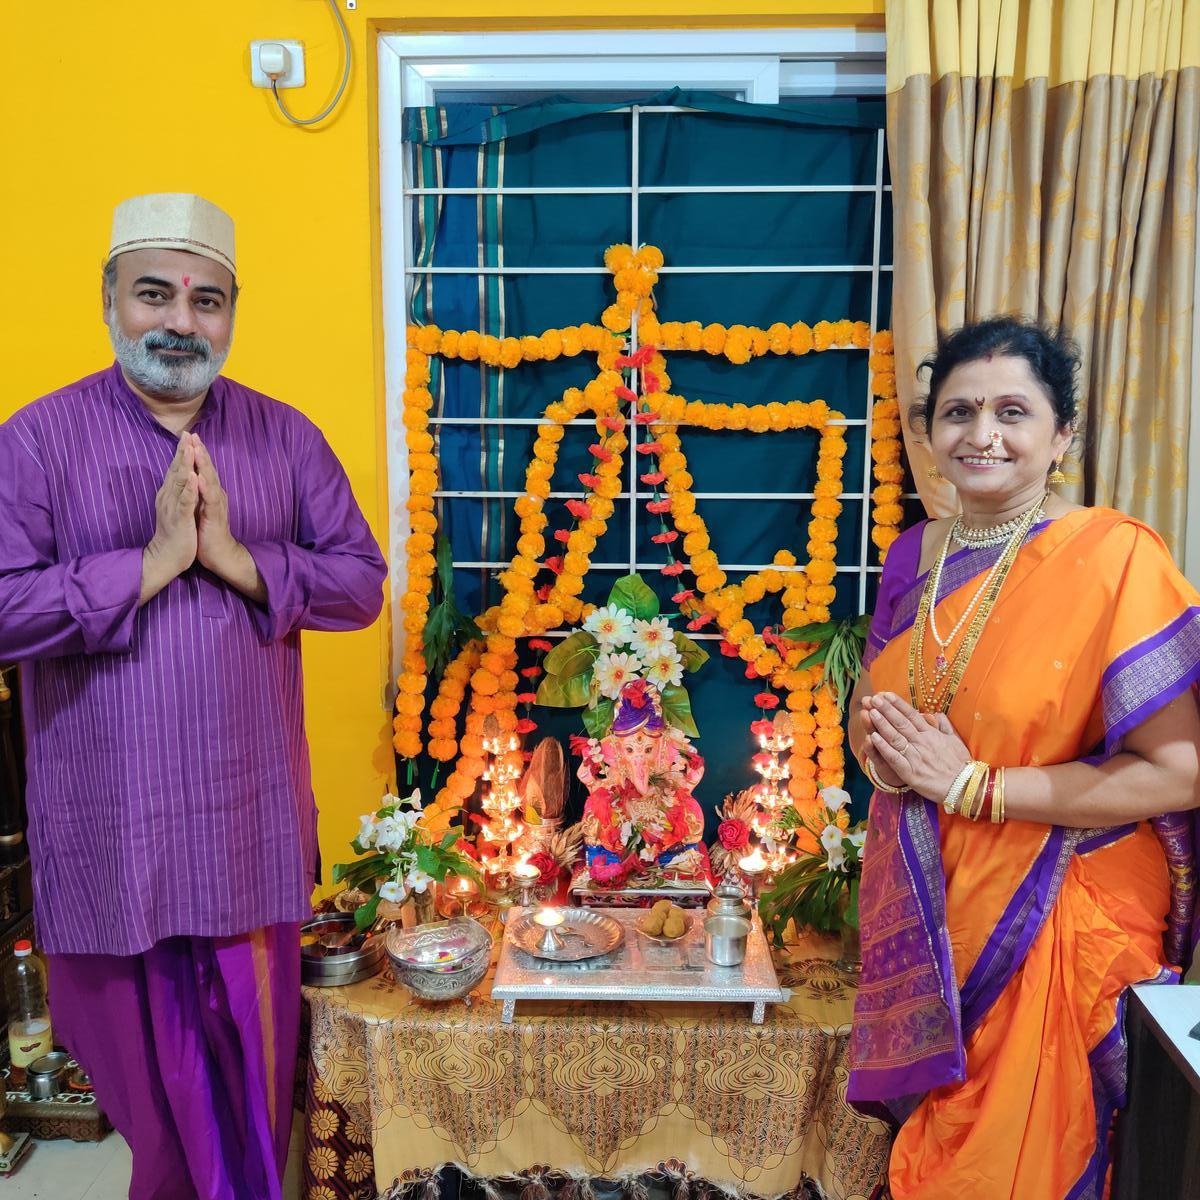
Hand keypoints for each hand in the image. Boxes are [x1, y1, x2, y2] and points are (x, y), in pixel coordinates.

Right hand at [142, 433, 197, 592]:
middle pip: (176, 470)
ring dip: (185, 465)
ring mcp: (172, 507)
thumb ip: (179, 492)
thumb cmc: (175, 533)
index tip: (187, 434)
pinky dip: (189, 489)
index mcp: (169, 494)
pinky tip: (193, 478)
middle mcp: (168, 497)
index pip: (176, 469)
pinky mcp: (179, 519)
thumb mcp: (177, 508)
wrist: (166, 557)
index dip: (182, 452)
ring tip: (189, 448)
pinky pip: (185, 502)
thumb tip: (184, 477)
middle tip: (186, 432)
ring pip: (179, 482)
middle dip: (182, 451)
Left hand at [193, 434, 267, 603]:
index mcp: (210, 492)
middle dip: (200, 451)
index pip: (202, 469)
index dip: (196, 453)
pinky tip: (199, 477)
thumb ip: (199, 493)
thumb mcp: (200, 508)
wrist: (220, 555)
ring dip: (203, 464)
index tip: (188, 437)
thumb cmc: (208, 532)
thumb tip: (193, 479)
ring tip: (197, 449)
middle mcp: (215, 495)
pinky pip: (210, 499)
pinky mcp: (215, 516)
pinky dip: (204, 487)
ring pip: (210, 480)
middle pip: (208, 469)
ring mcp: (216, 504)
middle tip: (192, 434)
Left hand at [864, 692, 971, 802]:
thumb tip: (936, 713)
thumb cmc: (961, 764)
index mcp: (931, 734)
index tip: (886, 694)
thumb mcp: (955, 740)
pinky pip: (895, 758)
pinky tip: (873, 738)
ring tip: (871, 712)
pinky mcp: (911, 773)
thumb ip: (944, 725)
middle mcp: (922, 743)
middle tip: (874, 698)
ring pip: (896, 738)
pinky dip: (884, 748)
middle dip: (887, 709)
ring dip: (882, 724)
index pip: (912, 716)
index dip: (898, 704)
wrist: (966, 787)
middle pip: (901, 723)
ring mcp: (916, 757)